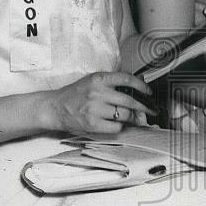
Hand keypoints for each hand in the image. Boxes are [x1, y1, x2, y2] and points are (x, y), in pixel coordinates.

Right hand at [38, 72, 155, 134]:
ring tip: (133, 118)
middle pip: (129, 100)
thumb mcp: (92, 81)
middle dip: (143, 107)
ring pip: (124, 115)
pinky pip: (116, 126)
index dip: (142, 86)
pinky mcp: (92, 124)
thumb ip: (111, 83)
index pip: (127, 79)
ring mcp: (94, 109)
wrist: (55, 108)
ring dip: (132, 118)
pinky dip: (120, 126)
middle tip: (150, 110)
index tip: (149, 92)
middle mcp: (97, 92)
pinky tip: (117, 124)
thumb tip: (136, 90)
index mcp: (98, 79)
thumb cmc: (75, 94)